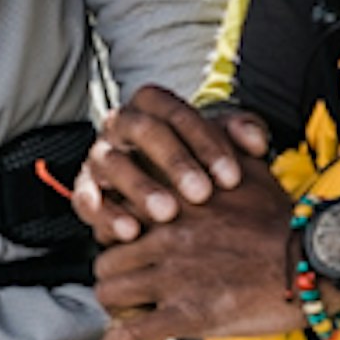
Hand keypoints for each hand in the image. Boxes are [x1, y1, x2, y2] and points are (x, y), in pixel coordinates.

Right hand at [77, 86, 272, 242]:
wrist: (168, 196)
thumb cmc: (197, 165)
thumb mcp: (222, 146)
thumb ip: (242, 134)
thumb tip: (253, 141)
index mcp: (152, 107)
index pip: (176, 111)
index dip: (205, 142)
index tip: (231, 176)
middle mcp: (121, 125)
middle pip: (143, 131)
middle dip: (175, 162)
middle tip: (201, 193)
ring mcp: (99, 156)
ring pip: (112, 163)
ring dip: (141, 188)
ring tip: (167, 214)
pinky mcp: (85, 189)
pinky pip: (86, 198)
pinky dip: (106, 214)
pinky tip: (130, 232)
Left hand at [94, 156, 301, 339]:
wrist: (315, 259)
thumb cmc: (286, 220)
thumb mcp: (248, 169)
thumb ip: (221, 148)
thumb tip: (216, 136)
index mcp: (175, 202)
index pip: (116, 214)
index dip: (117, 234)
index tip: (125, 246)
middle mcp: (166, 235)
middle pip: (106, 257)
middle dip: (113, 275)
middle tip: (126, 287)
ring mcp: (173, 275)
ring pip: (110, 293)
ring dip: (116, 307)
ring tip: (128, 314)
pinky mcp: (188, 314)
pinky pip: (132, 334)